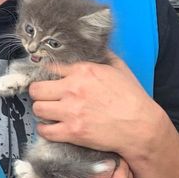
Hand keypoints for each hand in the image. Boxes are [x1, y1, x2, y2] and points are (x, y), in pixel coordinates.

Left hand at [28, 53, 162, 162]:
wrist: (142, 127)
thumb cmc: (133, 99)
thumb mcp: (120, 69)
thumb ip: (103, 56)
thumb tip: (95, 46)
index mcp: (83, 71)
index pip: (49, 68)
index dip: (45, 75)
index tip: (46, 80)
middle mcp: (73, 89)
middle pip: (36, 89)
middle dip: (39, 93)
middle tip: (46, 98)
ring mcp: (71, 111)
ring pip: (37, 108)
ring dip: (42, 111)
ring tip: (50, 113)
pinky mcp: (72, 132)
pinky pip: (44, 130)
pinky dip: (45, 130)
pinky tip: (52, 127)